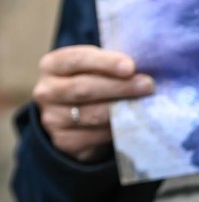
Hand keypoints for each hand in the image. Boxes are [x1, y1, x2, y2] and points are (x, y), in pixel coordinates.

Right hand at [33, 45, 153, 161]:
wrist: (73, 119)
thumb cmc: (92, 84)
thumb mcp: (95, 69)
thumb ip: (111, 66)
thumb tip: (143, 67)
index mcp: (53, 65)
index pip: (78, 60)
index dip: (105, 63)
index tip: (130, 66)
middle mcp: (47, 91)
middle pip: (85, 89)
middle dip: (120, 87)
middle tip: (148, 85)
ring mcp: (53, 119)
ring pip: (93, 115)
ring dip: (123, 110)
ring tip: (146, 105)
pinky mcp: (65, 141)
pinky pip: (96, 136)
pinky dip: (117, 129)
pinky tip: (133, 124)